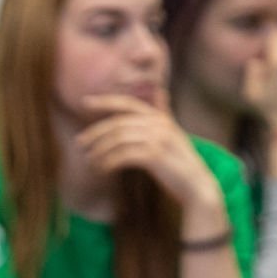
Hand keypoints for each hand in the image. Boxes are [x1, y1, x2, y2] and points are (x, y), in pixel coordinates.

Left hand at [77, 95, 220, 213]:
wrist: (197, 185)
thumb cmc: (180, 162)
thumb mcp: (173, 134)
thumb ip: (163, 114)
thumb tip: (160, 92)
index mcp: (159, 117)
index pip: (128, 104)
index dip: (105, 101)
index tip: (84, 102)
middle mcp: (159, 124)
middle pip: (118, 123)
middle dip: (95, 133)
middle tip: (80, 144)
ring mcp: (158, 139)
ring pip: (118, 139)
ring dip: (99, 151)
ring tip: (89, 161)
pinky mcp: (155, 156)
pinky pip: (123, 156)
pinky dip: (108, 162)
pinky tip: (101, 170)